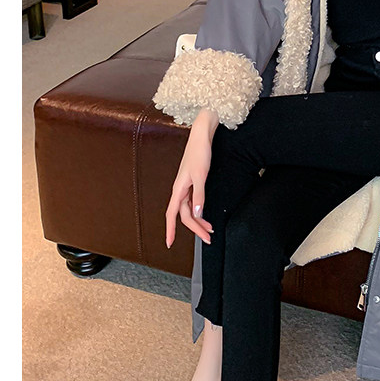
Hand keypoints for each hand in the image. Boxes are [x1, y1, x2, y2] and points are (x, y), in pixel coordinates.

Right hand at [165, 109, 218, 248]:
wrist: (202, 137)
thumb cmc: (199, 153)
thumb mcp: (200, 175)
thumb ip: (199, 195)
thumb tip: (196, 213)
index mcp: (179, 189)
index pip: (172, 215)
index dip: (170, 230)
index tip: (169, 243)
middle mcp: (180, 190)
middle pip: (185, 215)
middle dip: (195, 229)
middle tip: (207, 238)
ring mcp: (186, 187)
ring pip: (190, 210)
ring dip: (199, 221)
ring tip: (210, 229)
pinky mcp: (192, 183)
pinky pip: (193, 202)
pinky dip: (199, 211)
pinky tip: (204, 215)